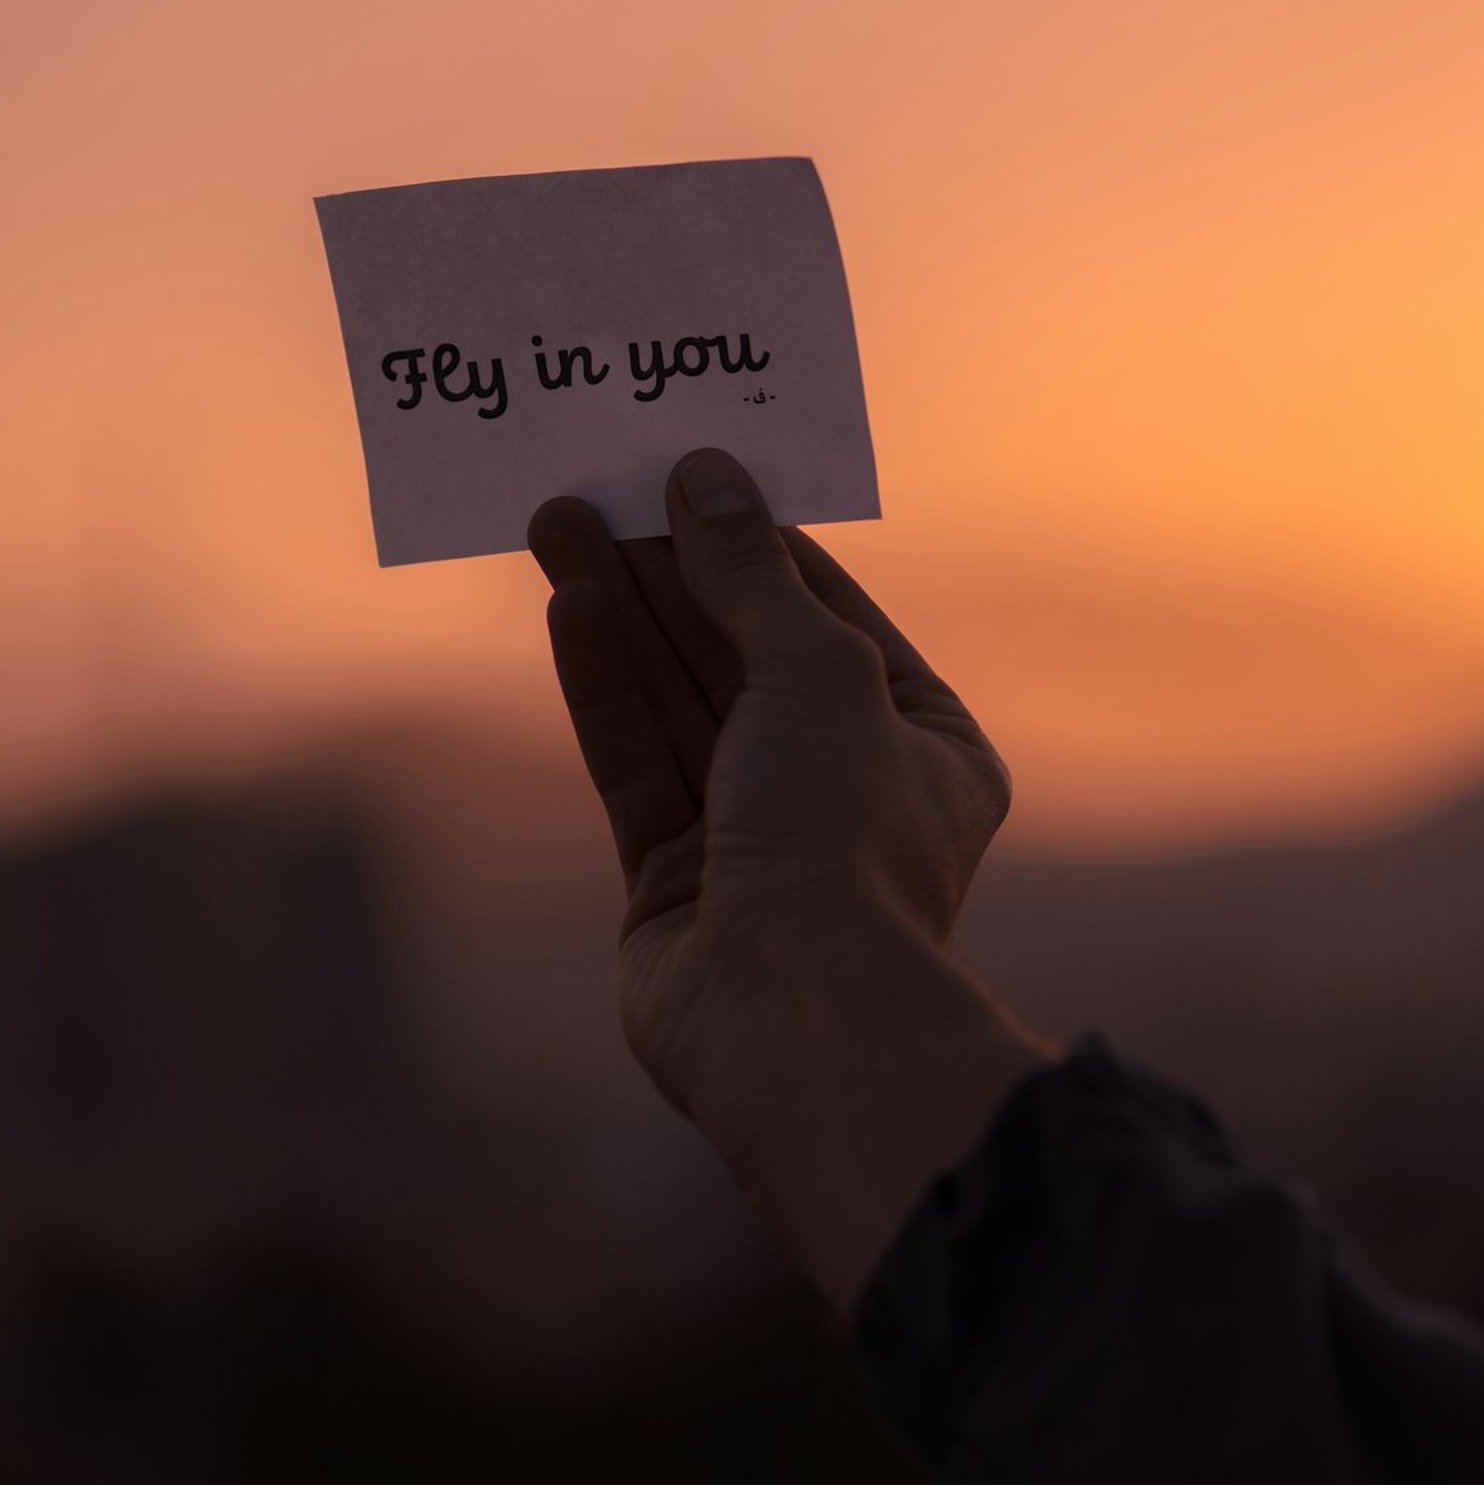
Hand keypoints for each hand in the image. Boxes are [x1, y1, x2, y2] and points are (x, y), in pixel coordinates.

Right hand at [529, 449, 1041, 1309]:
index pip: (832, 617)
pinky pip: (637, 759)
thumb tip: (706, 478)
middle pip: (742, 652)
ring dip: (621, 606)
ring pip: (678, 698)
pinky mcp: (676, 882)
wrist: (792, 1013)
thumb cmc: (844, 834)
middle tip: (601, 481)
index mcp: (927, 747)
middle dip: (672, 568)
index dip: (760, 542)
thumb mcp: (817, 672)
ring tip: (556, 517)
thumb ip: (751, 576)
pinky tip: (567, 604)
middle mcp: (846, 790)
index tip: (694, 471)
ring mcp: (757, 840)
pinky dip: (604, 683)